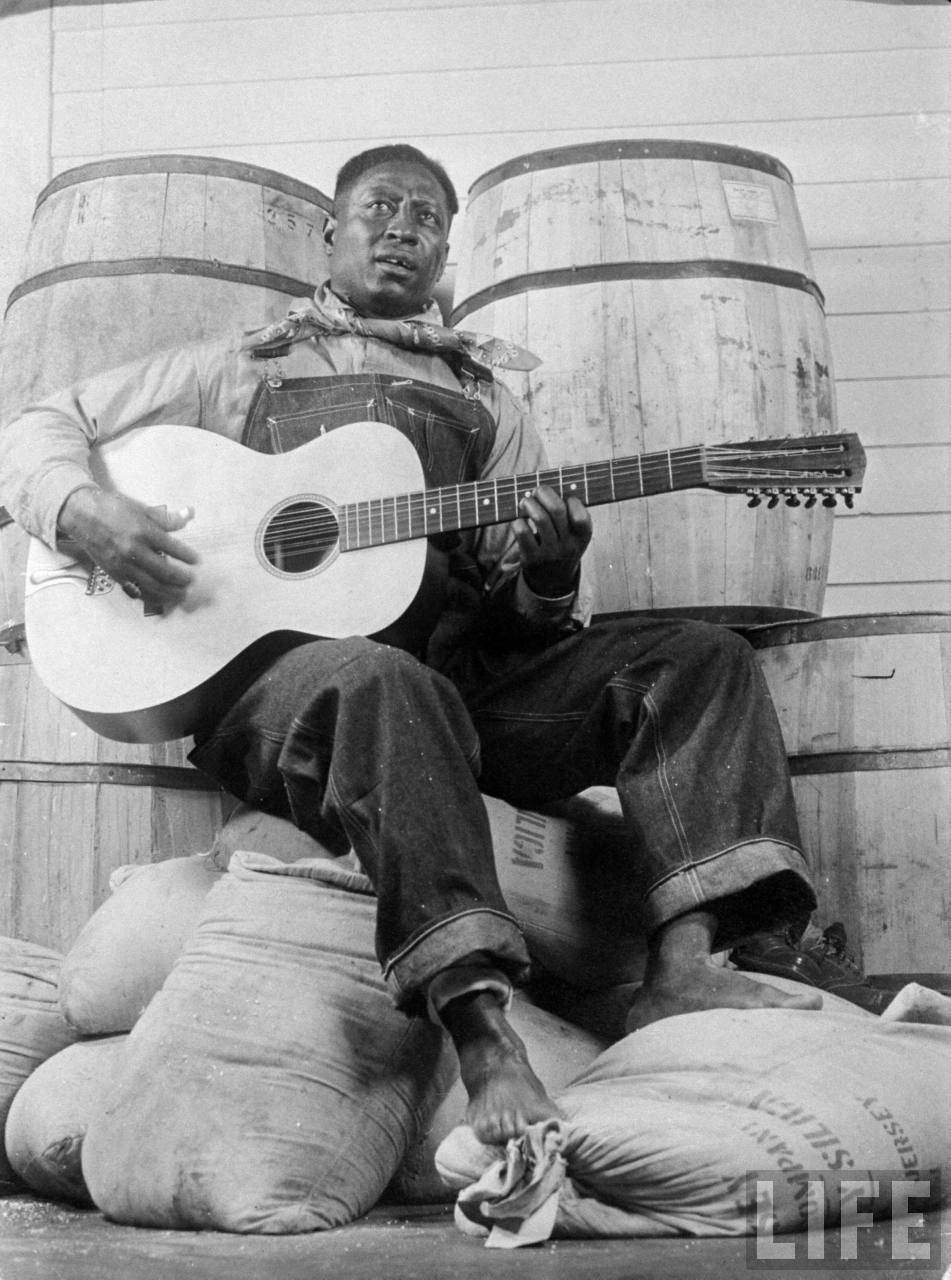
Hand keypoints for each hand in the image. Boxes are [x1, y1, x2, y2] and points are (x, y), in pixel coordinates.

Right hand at [58, 487, 197, 603]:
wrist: (82, 515)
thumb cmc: (113, 508)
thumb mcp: (141, 508)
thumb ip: (166, 518)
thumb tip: (189, 515)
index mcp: (143, 531)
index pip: (173, 548)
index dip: (187, 556)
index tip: (196, 561)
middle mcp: (134, 550)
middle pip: (164, 571)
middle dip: (181, 578)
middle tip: (192, 581)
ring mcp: (123, 564)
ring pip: (151, 585)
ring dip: (170, 592)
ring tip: (181, 594)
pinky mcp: (114, 573)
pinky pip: (135, 589)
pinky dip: (150, 596)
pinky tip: (161, 598)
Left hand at [513, 485, 591, 597]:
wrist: (552, 579)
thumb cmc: (562, 542)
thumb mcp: (573, 528)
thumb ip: (569, 500)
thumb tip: (565, 462)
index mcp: (582, 536)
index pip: (581, 515)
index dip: (571, 501)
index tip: (563, 499)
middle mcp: (568, 546)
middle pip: (556, 510)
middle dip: (544, 493)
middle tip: (536, 491)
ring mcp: (550, 553)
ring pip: (539, 518)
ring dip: (528, 503)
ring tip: (524, 502)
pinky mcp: (531, 558)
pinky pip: (522, 532)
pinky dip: (517, 521)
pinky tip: (519, 521)